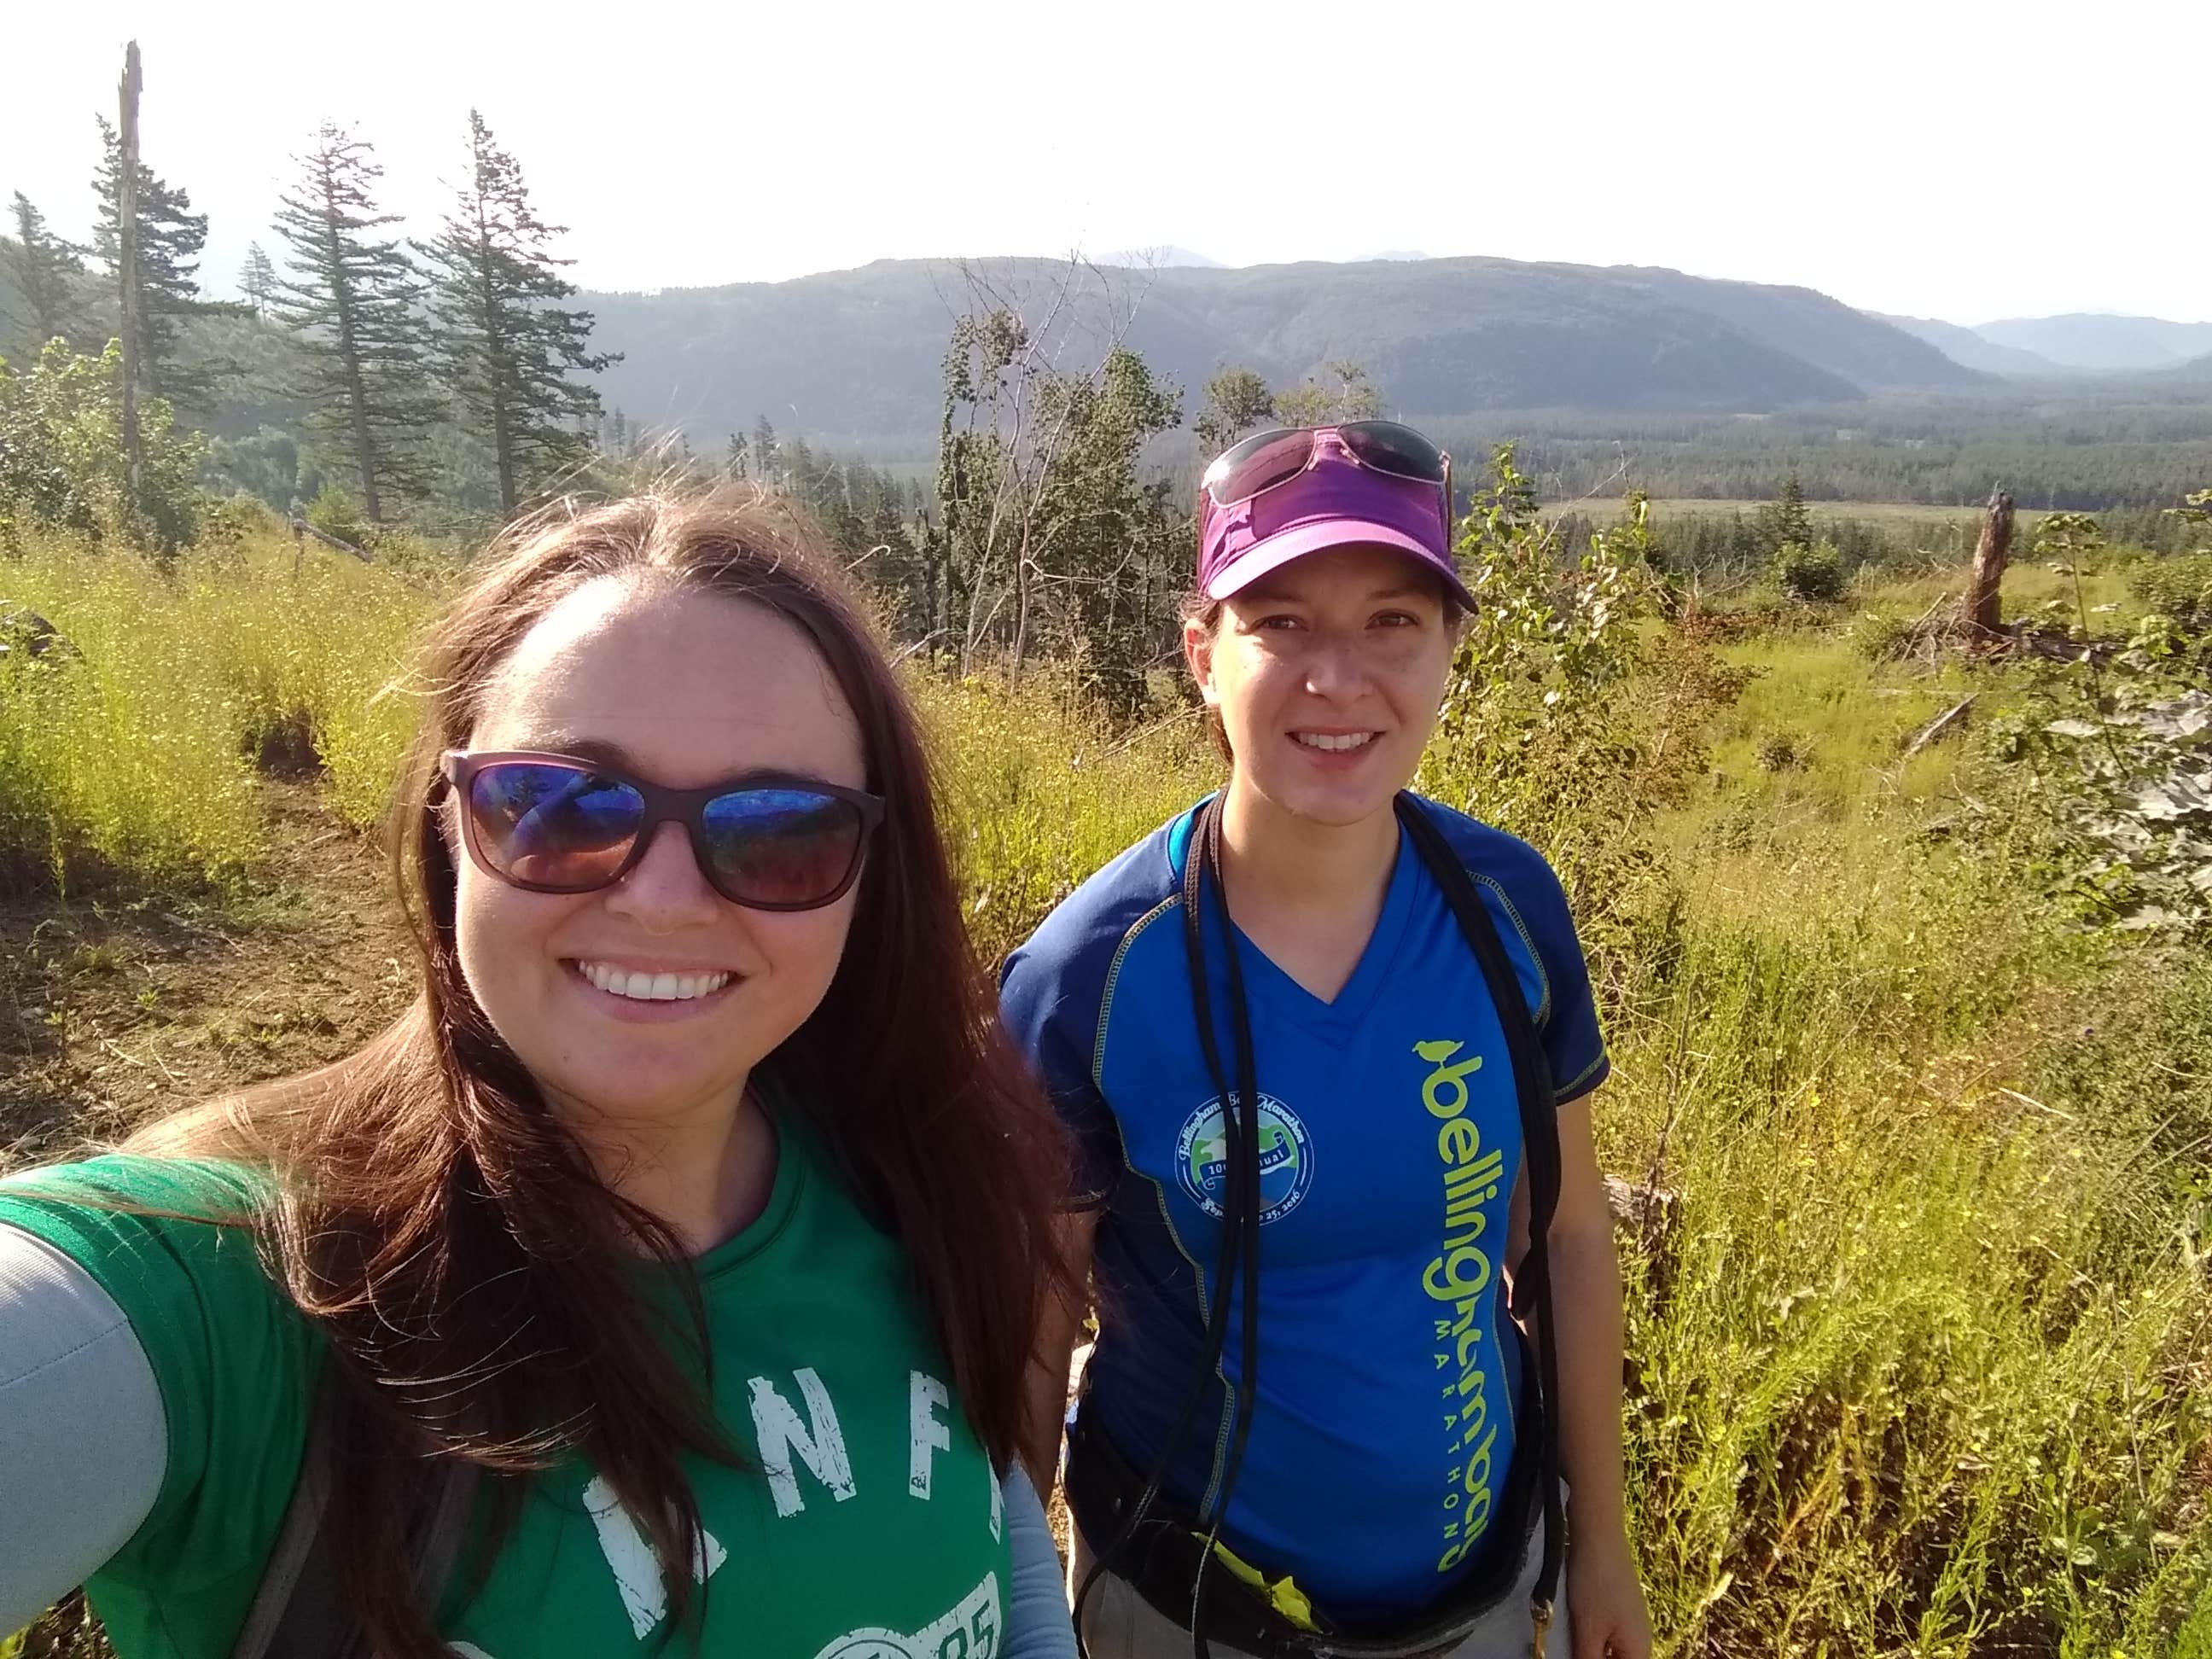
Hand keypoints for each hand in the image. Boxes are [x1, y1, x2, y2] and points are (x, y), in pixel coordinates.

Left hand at [1565, 1534, 1651, 1658]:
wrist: (1598, 1535)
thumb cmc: (1595, 1583)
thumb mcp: (1588, 1631)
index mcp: (1639, 1651)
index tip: (1580, 1655)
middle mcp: (1641, 1639)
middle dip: (1594, 1658)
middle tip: (1572, 1648)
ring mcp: (1631, 1622)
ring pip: (1611, 1651)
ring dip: (1591, 1651)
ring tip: (1572, 1641)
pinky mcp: (1618, 1607)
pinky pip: (1607, 1634)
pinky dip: (1592, 1637)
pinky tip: (1574, 1628)